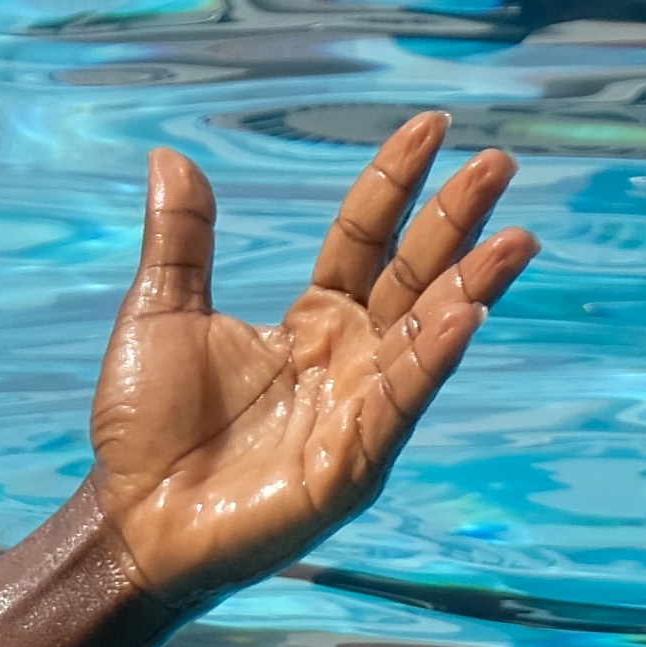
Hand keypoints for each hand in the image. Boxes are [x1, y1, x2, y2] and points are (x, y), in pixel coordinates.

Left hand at [84, 111, 539, 606]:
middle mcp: (349, 357)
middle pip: (413, 275)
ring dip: (472, 286)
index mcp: (311, 320)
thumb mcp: (160, 315)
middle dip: (456, 222)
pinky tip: (465, 317)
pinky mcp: (354, 463)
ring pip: (427, 334)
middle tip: (499, 163)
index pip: (365, 237)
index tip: (433, 126)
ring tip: (515, 239)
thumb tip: (169, 157)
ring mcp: (359, 408)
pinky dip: (431, 361)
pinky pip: (399, 403)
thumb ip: (180, 241)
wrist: (130, 520)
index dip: (397, 183)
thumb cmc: (145, 426)